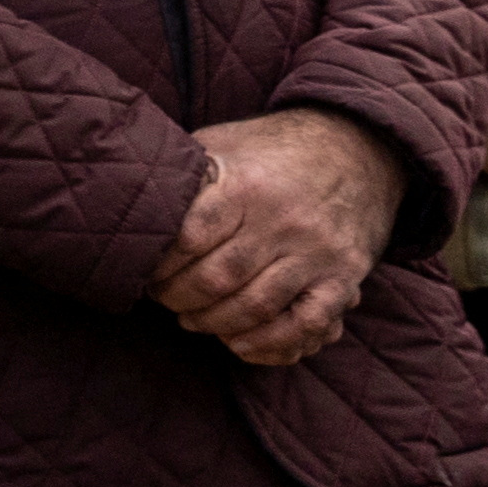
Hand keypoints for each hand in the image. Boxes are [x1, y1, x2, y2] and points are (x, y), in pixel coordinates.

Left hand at [153, 108, 404, 367]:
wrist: (357, 148)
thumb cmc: (271, 151)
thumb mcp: (224, 144)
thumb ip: (187, 173)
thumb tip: (130, 195)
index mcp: (248, 185)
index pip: (189, 237)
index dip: (160, 264)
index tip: (145, 271)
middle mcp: (285, 221)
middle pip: (217, 279)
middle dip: (179, 298)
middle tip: (164, 300)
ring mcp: (318, 252)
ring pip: (255, 307)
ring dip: (214, 323)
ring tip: (191, 319)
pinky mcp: (344, 277)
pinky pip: (306, 323)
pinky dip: (269, 342)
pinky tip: (238, 342)